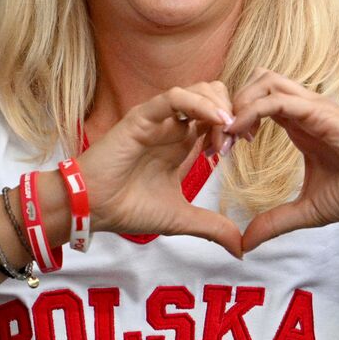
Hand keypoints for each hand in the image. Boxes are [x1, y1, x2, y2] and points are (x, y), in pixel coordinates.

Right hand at [81, 82, 242, 257]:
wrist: (92, 209)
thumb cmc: (128, 208)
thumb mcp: (181, 218)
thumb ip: (211, 227)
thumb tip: (241, 249)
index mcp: (183, 141)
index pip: (219, 115)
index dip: (237, 123)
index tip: (246, 141)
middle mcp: (173, 125)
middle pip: (214, 94)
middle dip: (234, 110)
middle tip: (239, 136)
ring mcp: (158, 119)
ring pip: (198, 90)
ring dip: (220, 106)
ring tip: (228, 130)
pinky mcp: (142, 116)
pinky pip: (174, 97)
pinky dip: (199, 103)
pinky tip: (216, 120)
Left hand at [226, 70, 338, 251]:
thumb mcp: (308, 210)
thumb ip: (276, 222)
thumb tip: (246, 243)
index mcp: (298, 124)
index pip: (256, 101)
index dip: (233, 120)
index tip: (222, 152)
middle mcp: (302, 108)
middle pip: (255, 81)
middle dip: (230, 104)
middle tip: (221, 141)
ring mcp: (311, 106)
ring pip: (263, 80)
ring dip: (239, 103)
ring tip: (231, 137)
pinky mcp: (318, 111)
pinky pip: (276, 99)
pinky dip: (252, 111)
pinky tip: (243, 136)